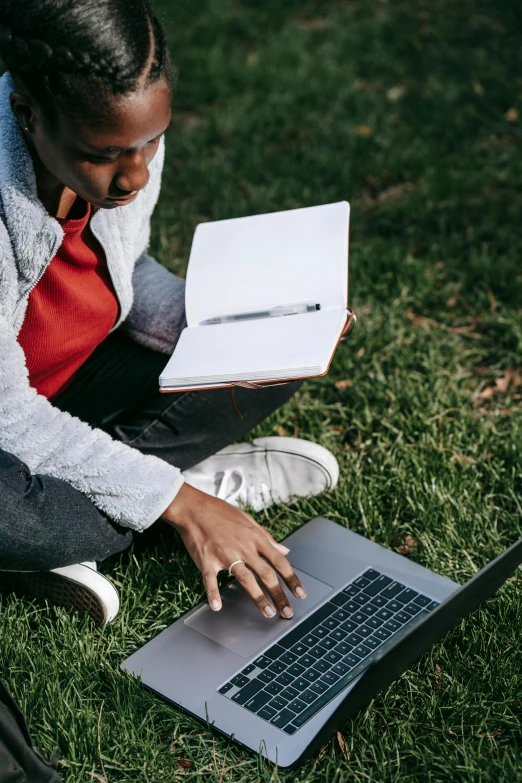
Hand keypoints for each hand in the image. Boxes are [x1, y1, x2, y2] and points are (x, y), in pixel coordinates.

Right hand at [162, 483, 305, 617]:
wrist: (194, 508)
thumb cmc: (221, 513)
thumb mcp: (249, 521)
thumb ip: (267, 538)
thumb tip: (284, 550)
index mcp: (255, 538)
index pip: (279, 562)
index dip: (292, 579)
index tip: (300, 593)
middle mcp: (244, 547)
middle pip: (266, 574)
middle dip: (279, 594)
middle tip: (287, 612)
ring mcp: (225, 555)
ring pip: (245, 579)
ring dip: (258, 598)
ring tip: (268, 612)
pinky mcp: (207, 560)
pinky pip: (211, 580)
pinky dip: (213, 594)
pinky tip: (217, 607)